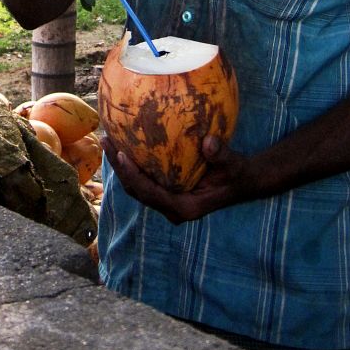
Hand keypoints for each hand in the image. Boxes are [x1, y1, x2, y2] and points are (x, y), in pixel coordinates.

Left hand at [100, 134, 260, 223]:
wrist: (242, 181)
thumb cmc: (237, 173)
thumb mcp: (233, 164)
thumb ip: (221, 154)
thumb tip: (209, 142)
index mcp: (185, 207)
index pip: (151, 193)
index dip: (134, 176)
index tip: (121, 155)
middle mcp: (172, 209)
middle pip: (137, 191)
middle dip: (119, 169)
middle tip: (107, 141)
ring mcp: (168, 202)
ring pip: (137, 187)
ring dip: (121, 166)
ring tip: (108, 140)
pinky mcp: (167, 193)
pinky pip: (143, 181)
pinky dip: (132, 165)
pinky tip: (124, 144)